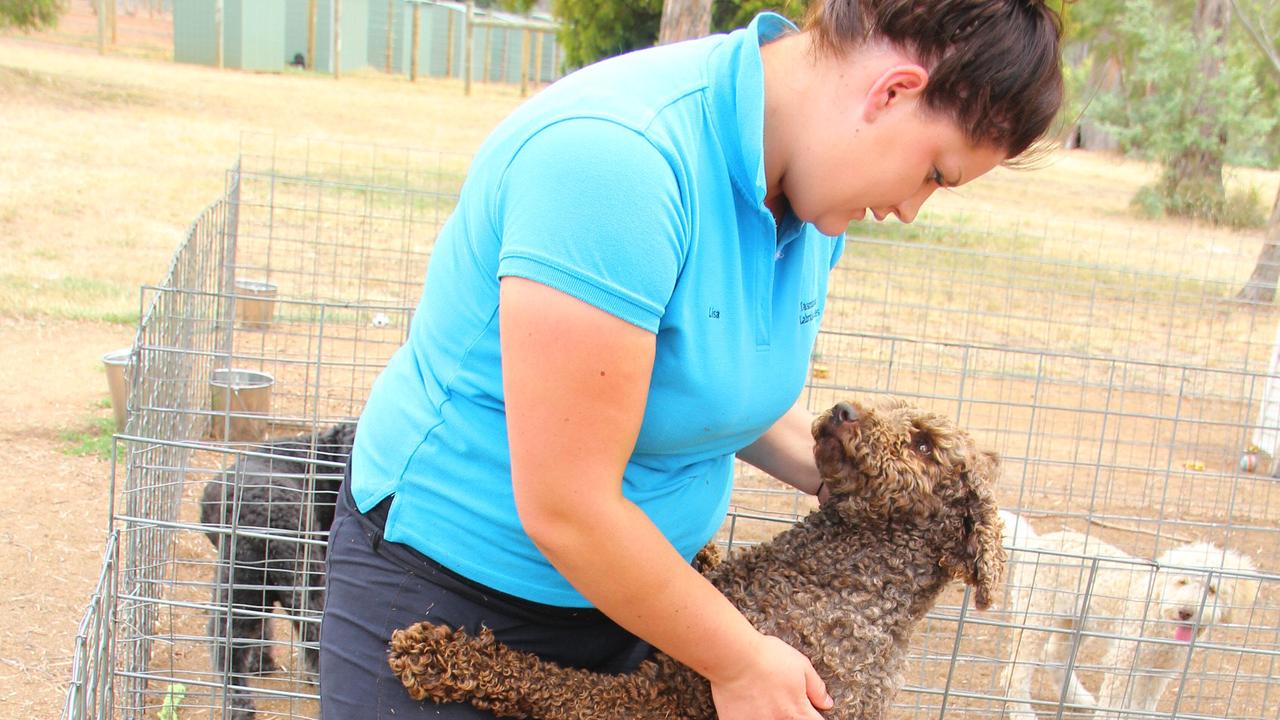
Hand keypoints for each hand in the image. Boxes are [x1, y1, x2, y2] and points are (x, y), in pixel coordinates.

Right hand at [709, 633, 832, 718]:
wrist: (734, 656)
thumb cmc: (767, 657)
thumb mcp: (801, 666)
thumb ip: (816, 688)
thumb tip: (826, 703)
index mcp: (797, 712)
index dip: (812, 716)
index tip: (807, 711)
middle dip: (790, 715)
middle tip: (780, 701)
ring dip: (769, 715)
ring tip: (762, 702)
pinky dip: (748, 716)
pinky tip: (746, 705)